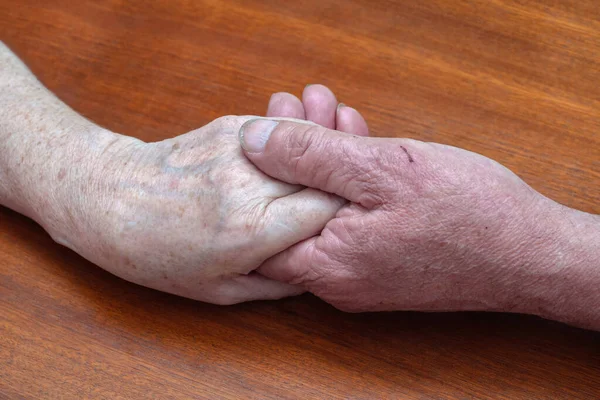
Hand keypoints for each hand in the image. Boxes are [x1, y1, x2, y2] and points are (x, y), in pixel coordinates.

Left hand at [41, 85, 367, 304]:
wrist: (109, 199)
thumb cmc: (159, 255)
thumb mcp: (220, 290)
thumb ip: (279, 282)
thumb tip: (319, 270)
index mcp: (253, 231)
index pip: (329, 209)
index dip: (349, 213)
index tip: (354, 219)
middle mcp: (251, 184)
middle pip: (325, 174)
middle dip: (344, 181)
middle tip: (354, 188)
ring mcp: (240, 148)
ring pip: (309, 145)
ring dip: (323, 158)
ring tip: (325, 170)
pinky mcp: (230, 125)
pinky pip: (280, 133)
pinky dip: (293, 146)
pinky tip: (288, 160)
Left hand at [240, 109, 598, 323]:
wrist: (532, 253)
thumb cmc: (468, 213)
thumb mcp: (382, 168)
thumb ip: (311, 155)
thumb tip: (252, 140)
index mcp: (327, 265)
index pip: (256, 227)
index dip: (254, 173)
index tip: (265, 127)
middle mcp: (336, 279)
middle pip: (290, 211)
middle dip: (293, 150)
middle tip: (299, 103)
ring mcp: (359, 274)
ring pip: (321, 209)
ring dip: (322, 157)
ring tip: (326, 107)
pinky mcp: (380, 262)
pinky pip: (348, 218)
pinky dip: (347, 179)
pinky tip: (352, 138)